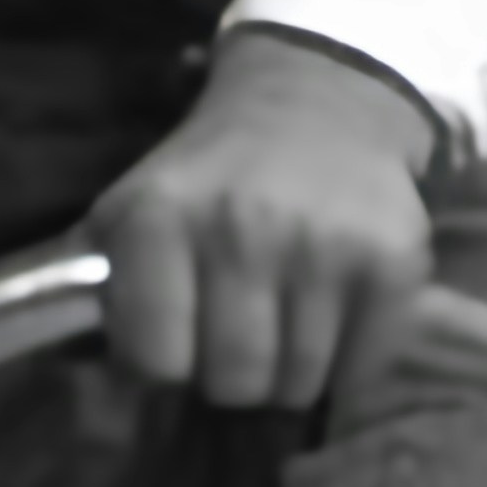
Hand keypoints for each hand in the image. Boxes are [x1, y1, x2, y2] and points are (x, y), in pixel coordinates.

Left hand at [88, 26, 448, 416]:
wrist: (319, 100)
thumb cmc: (213, 173)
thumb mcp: (134, 206)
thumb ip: (102, 289)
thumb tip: (92, 383)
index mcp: (158, 217)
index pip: (156, 361)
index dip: (164, 362)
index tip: (175, 337)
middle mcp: (240, 229)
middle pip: (233, 383)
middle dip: (229, 373)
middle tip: (235, 330)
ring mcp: (323, 246)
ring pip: (297, 387)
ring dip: (288, 369)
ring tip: (284, 315)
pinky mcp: (393, 262)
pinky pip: (359, 370)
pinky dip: (346, 360)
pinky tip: (333, 309)